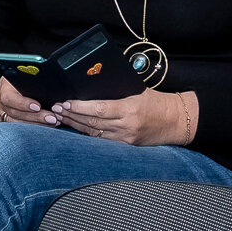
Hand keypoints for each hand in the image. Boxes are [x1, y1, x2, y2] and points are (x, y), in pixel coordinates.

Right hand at [0, 74, 48, 124]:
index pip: (9, 97)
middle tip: (51, 118)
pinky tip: (44, 125)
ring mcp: (1, 110)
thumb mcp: (25, 74)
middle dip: (35, 117)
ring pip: (16, 122)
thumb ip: (34, 80)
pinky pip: (18, 126)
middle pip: (15, 113)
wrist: (12, 80)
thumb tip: (50, 86)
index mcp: (3, 86)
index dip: (23, 104)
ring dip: (36, 124)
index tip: (38, 106)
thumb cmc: (21, 76)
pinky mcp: (5, 117)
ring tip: (51, 123)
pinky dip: (32, 126)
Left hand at [52, 88, 196, 147]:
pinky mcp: (126, 146)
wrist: (176, 121)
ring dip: (74, 125)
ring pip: (93, 133)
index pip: (99, 109)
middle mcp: (126, 126)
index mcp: (130, 109)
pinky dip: (86, 134)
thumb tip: (92, 84)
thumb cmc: (158, 102)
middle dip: (71, 115)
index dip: (79, 107)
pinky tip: (75, 128)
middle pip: (92, 122)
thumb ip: (117, 90)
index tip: (65, 102)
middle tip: (55, 109)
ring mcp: (125, 138)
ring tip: (60, 117)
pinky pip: (101, 140)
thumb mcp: (138, 91)